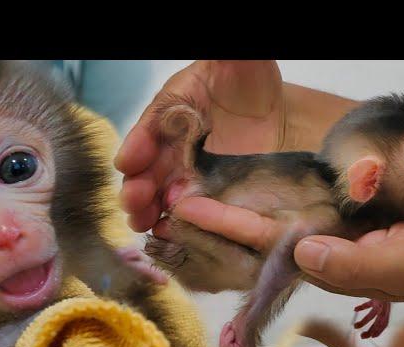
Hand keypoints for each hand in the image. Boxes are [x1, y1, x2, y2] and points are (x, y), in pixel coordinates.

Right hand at [115, 60, 284, 232]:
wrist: (275, 110)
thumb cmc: (249, 79)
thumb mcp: (237, 61)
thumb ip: (223, 58)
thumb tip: (220, 55)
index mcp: (173, 109)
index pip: (151, 126)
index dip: (138, 144)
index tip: (127, 161)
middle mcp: (174, 143)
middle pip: (150, 167)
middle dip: (138, 184)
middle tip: (133, 199)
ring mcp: (188, 171)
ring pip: (162, 192)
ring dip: (148, 209)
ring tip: (141, 222)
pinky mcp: (208, 193)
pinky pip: (188, 210)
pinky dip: (175, 223)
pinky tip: (166, 233)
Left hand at [170, 197, 403, 311]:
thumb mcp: (395, 265)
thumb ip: (350, 264)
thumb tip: (303, 251)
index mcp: (316, 260)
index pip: (259, 240)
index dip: (222, 222)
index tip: (185, 206)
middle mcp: (303, 250)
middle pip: (245, 234)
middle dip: (206, 219)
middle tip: (164, 195)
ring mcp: (310, 237)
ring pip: (256, 223)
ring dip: (219, 211)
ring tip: (178, 191)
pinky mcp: (322, 223)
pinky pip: (278, 212)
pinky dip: (249, 202)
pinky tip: (224, 191)